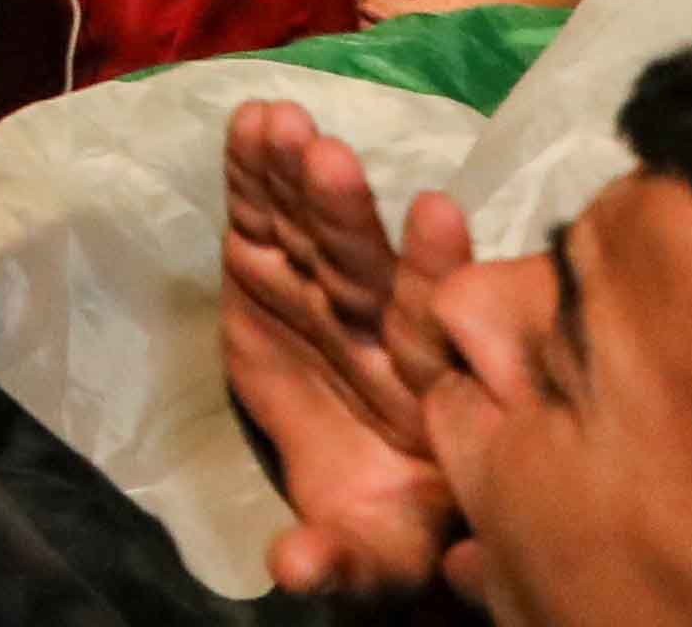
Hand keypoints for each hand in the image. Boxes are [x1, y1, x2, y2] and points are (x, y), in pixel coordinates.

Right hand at [217, 101, 460, 599]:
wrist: (355, 484)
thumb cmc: (388, 519)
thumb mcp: (377, 553)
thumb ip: (347, 559)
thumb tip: (292, 569)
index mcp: (417, 386)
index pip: (429, 322)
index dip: (433, 271)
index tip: (439, 213)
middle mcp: (372, 325)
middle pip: (362, 263)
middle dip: (345, 214)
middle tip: (331, 160)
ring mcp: (317, 289)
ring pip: (311, 226)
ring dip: (295, 176)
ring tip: (283, 123)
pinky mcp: (266, 267)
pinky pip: (261, 214)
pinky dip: (253, 169)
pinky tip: (252, 121)